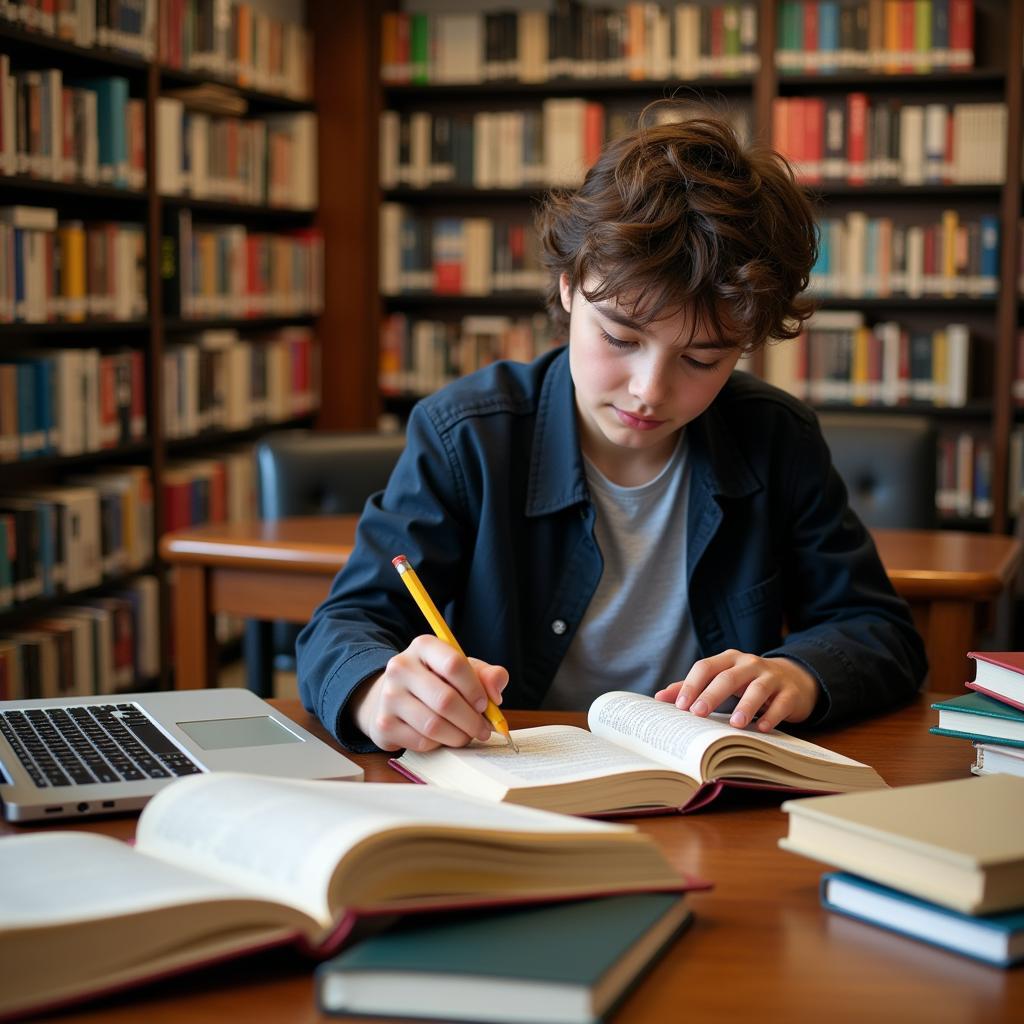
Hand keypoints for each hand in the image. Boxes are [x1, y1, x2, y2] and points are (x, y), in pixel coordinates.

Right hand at [351, 635, 508, 751]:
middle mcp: (400, 667)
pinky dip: (439, 744)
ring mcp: (388, 696)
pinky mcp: (383, 724)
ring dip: (459, 736)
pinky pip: (421, 742)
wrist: (395, 696)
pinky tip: (443, 737)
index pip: (453, 664)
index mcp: (423, 646)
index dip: (475, 688)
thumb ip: (487, 675)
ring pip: (433, 725)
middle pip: (445, 699)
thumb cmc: (437, 681)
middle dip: (471, 720)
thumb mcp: (464, 670)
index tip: (485, 704)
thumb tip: (496, 692)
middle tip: (483, 729)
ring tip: (467, 735)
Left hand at [654, 650, 819, 731]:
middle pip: (727, 677)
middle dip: (711, 695)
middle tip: (698, 714)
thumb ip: (692, 687)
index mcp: (728, 659)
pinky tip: (761, 728)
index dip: (692, 685)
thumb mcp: (721, 678)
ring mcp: (771, 676)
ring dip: (745, 706)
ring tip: (734, 724)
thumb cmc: (747, 682)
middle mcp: (749, 664)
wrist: (793, 679)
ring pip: (757, 688)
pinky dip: (771, 716)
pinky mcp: (790, 692)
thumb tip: (659, 698)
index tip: (680, 706)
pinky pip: (780, 703)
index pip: (705, 667)